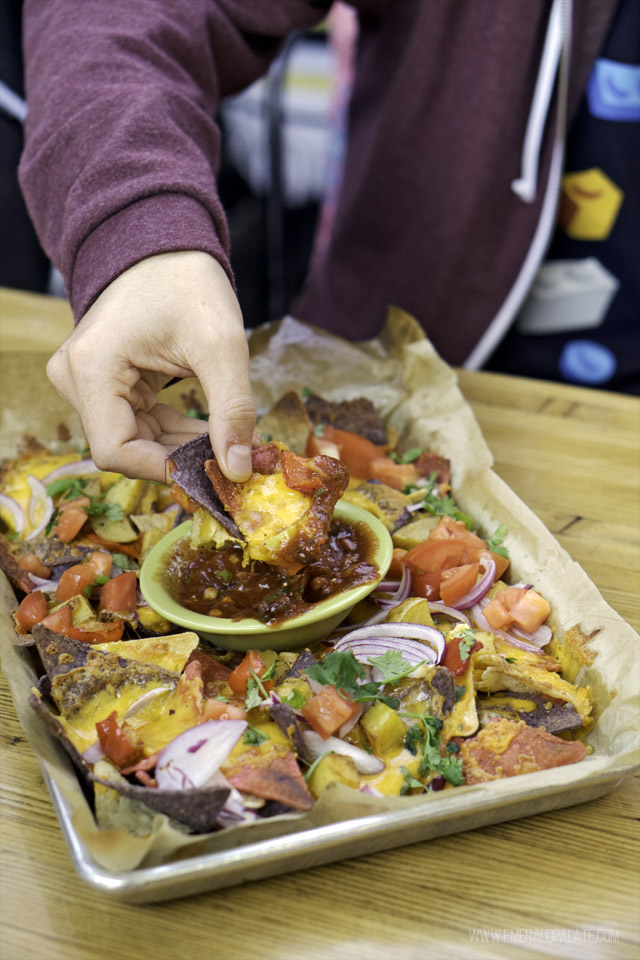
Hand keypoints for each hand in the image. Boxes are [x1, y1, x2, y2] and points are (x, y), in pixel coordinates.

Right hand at [46, 252, 255, 481]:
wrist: (166, 245)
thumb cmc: (188, 282)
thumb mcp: (221, 346)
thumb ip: (231, 410)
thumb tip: (237, 470)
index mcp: (91, 368)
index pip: (116, 451)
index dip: (166, 470)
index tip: (215, 473)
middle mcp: (75, 379)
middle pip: (126, 449)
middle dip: (181, 460)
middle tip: (234, 462)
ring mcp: (86, 382)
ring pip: (134, 442)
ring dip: (181, 449)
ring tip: (231, 445)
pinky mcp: (104, 384)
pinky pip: (138, 426)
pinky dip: (174, 435)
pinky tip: (211, 434)